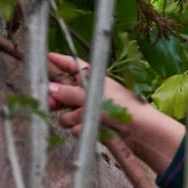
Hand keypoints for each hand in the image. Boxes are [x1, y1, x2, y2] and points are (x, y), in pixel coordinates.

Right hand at [45, 52, 184, 172]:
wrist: (142, 132)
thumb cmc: (124, 107)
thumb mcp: (94, 96)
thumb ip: (70, 93)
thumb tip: (48, 88)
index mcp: (92, 78)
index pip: (72, 65)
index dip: (59, 61)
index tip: (46, 56)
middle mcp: (89, 92)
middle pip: (63, 91)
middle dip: (56, 98)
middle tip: (49, 103)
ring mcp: (89, 110)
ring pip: (66, 113)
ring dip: (72, 117)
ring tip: (83, 117)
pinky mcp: (91, 127)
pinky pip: (75, 128)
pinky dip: (81, 129)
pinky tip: (91, 129)